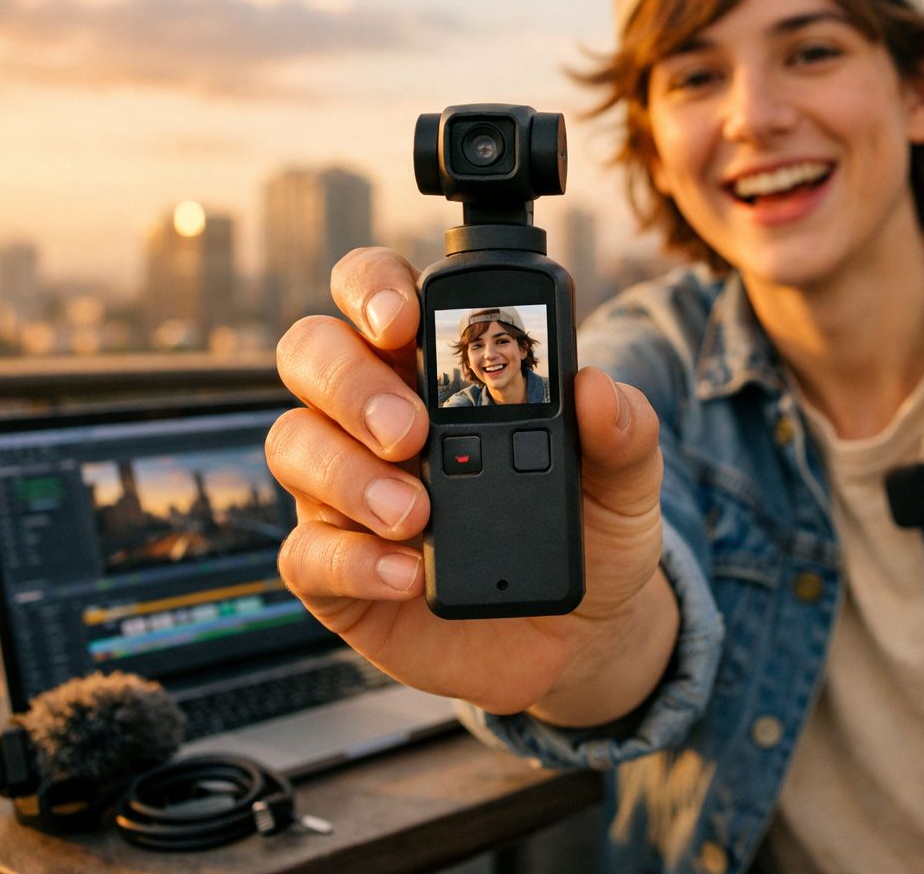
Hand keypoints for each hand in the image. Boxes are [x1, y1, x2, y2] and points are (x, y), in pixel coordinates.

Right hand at [266, 247, 675, 721]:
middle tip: (409, 429)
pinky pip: (307, 554)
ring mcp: (346, 490)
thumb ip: (625, 430)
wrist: (583, 635)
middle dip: (349, 382)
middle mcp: (374, 415)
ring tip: (416, 514)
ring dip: (349, 473)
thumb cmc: (594, 532)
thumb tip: (596, 389)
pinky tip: (405, 574)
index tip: (403, 319)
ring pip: (295, 444)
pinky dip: (353, 562)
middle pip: (312, 354)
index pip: (378, 291)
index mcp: (440, 367)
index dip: (373, 288)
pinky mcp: (336, 570)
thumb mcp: (629, 481)